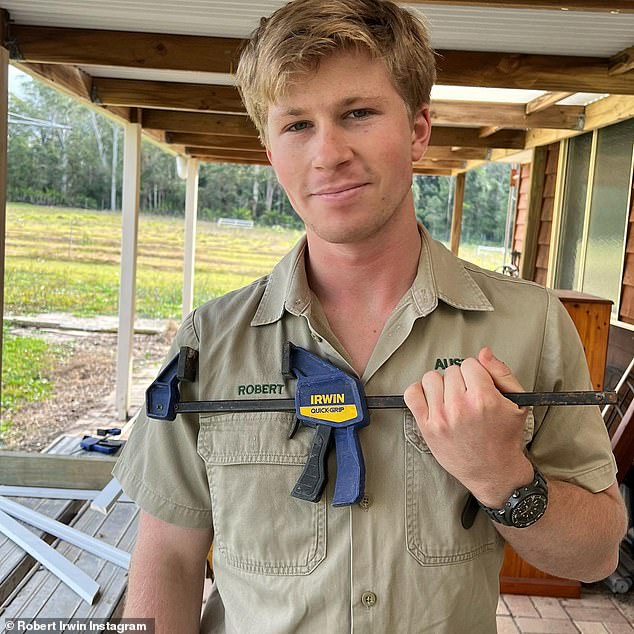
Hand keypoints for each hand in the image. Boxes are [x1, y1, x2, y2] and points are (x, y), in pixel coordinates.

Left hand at [403, 347, 532, 506]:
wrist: (493, 472)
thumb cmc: (505, 437)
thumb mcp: (517, 403)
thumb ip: (502, 373)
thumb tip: (483, 352)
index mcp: (484, 398)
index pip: (470, 364)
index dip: (476, 373)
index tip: (478, 385)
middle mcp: (461, 407)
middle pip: (451, 370)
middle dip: (460, 379)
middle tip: (467, 395)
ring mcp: (441, 418)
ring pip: (431, 378)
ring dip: (440, 385)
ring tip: (450, 398)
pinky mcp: (427, 428)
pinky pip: (412, 395)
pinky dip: (418, 392)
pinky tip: (431, 399)